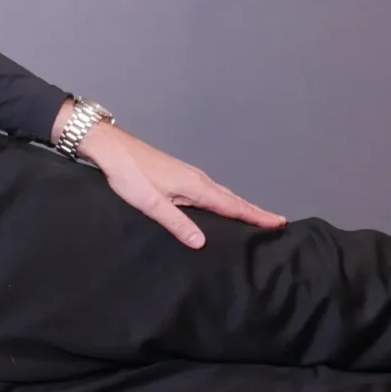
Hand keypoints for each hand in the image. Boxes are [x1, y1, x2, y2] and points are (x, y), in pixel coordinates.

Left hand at [71, 117, 287, 248]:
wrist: (112, 149)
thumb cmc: (129, 175)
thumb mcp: (151, 204)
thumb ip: (176, 223)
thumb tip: (202, 242)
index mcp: (196, 187)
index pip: (232, 205)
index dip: (255, 215)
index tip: (278, 222)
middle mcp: (198, 179)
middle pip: (233, 199)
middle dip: (254, 211)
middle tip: (276, 222)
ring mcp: (190, 175)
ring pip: (222, 194)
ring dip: (240, 206)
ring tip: (256, 218)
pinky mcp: (180, 176)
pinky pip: (211, 191)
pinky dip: (224, 200)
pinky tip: (221, 207)